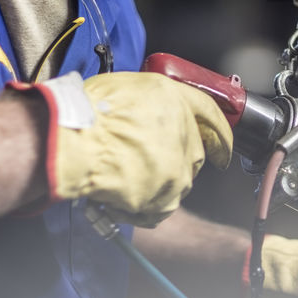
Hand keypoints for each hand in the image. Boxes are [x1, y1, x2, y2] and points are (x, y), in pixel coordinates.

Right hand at [10, 71, 232, 225]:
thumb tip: (143, 115)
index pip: (209, 113)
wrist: (74, 141)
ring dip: (156, 185)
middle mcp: (184, 131)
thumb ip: (145, 103)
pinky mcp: (165, 195)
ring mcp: (178, 165)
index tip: (223, 146)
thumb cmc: (86, 112)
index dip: (217, 130)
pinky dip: (141, 209)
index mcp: (174, 98)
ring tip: (124, 181)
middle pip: (194, 153)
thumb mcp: (121, 88)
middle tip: (145, 165)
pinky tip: (119, 201)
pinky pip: (159, 209)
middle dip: (174, 161)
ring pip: (177, 182)